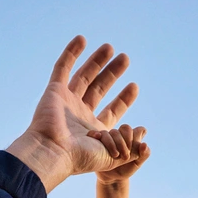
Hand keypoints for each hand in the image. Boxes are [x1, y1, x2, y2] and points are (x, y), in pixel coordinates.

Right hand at [6, 36, 149, 191]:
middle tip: (125, 58)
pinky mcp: (54, 91)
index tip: (135, 86)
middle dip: (112, 74)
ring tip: (111, 47)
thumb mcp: (114, 156)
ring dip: (96, 61)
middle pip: (99, 88)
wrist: (53, 153)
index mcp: (94, 131)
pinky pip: (62, 67)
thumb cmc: (81, 158)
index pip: (112, 111)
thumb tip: (144, 135)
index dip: (123, 99)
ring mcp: (66, 102)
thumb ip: (131, 146)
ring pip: (83, 76)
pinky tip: (82, 39)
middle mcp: (79, 115)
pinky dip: (71, 53)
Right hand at [88, 124, 148, 185]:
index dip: (137, 137)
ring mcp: (110, 138)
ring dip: (114, 142)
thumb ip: (144, 154)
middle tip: (126, 156)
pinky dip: (95, 133)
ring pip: (112, 132)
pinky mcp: (99, 141)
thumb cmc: (126, 169)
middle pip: (125, 128)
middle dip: (126, 140)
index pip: (139, 130)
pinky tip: (97, 137)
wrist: (112, 178)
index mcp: (133, 139)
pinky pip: (95, 133)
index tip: (134, 149)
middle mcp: (122, 136)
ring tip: (116, 156)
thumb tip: (144, 144)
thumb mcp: (136, 164)